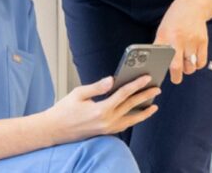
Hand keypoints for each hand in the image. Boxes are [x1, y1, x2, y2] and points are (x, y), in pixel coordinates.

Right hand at [41, 75, 158, 143]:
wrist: (54, 130)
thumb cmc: (64, 110)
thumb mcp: (78, 93)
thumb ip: (97, 87)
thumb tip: (112, 79)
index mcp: (101, 110)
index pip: (123, 94)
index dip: (136, 84)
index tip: (147, 78)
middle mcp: (107, 122)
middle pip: (131, 106)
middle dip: (145, 96)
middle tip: (157, 89)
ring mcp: (107, 129)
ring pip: (131, 120)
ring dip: (143, 112)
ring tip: (153, 105)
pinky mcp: (105, 133)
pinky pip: (124, 126)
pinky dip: (133, 119)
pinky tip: (137, 114)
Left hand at [156, 0, 209, 84]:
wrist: (192, 6)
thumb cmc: (174, 21)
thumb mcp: (162, 30)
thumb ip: (160, 46)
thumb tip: (157, 65)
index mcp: (164, 36)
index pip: (159, 58)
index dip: (159, 69)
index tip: (159, 75)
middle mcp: (177, 39)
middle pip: (176, 67)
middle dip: (176, 77)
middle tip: (176, 78)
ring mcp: (191, 40)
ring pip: (190, 67)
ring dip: (187, 69)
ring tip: (185, 64)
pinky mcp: (203, 41)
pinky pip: (201, 63)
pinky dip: (197, 65)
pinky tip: (193, 60)